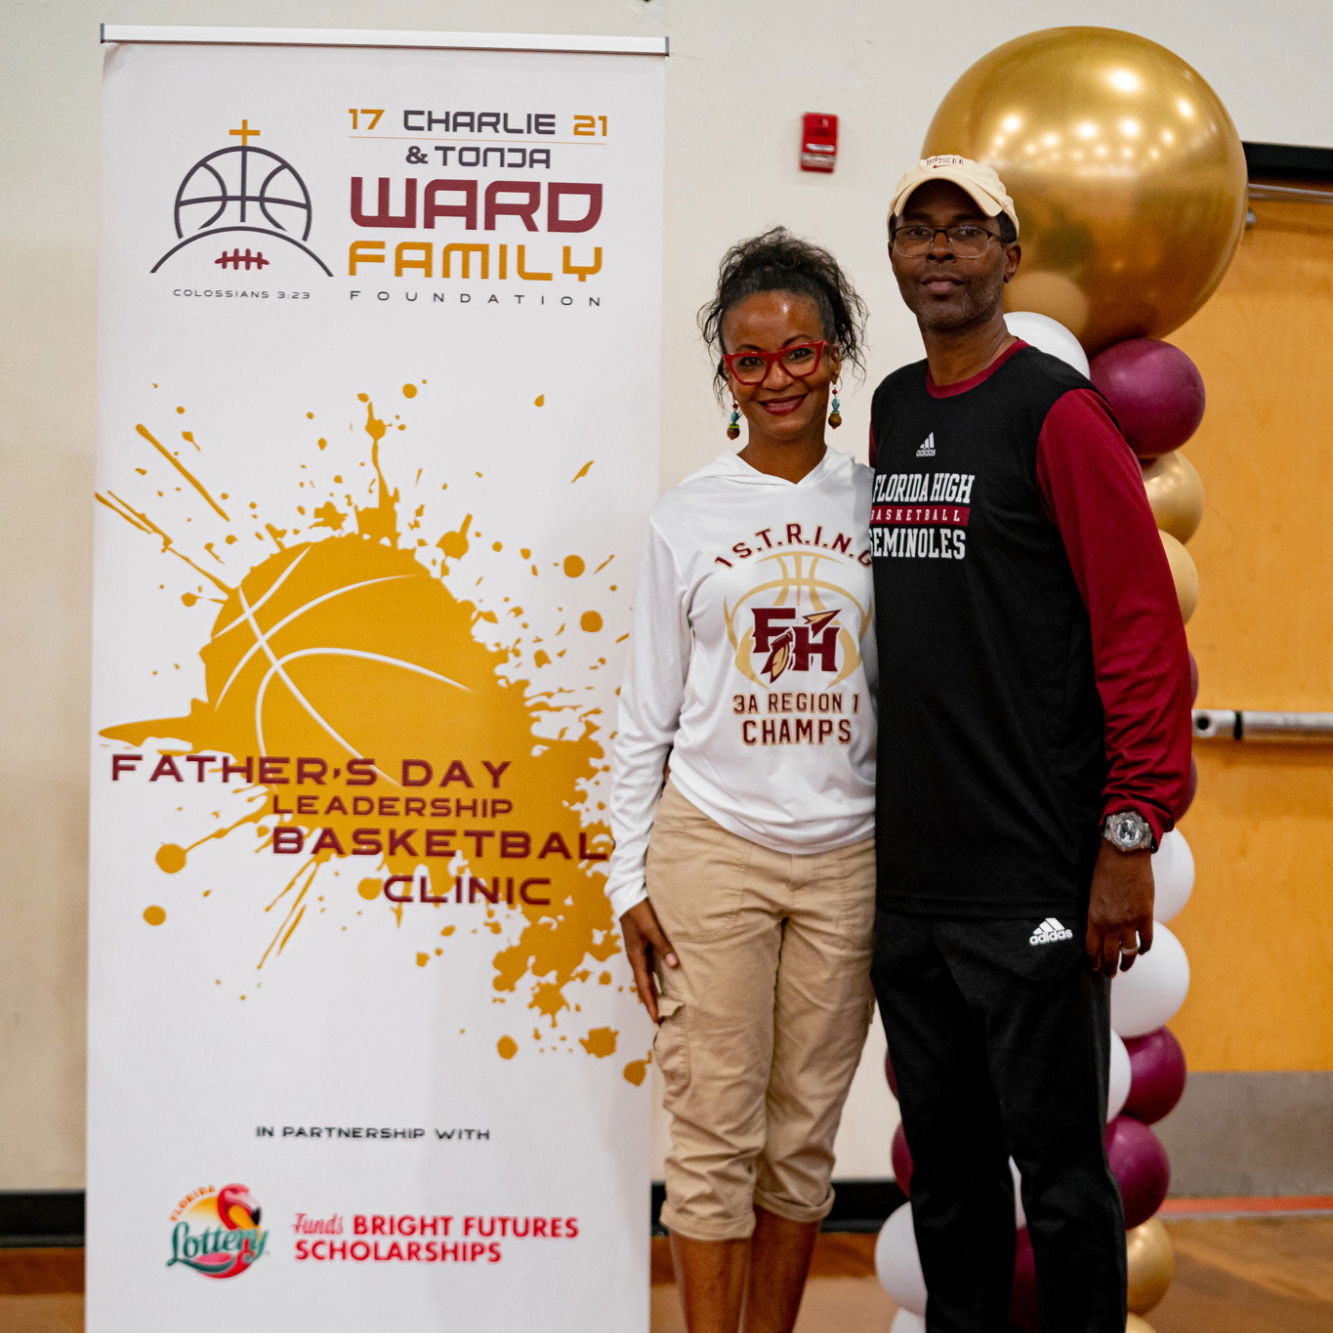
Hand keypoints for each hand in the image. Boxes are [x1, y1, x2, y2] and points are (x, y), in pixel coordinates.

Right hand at [619, 899, 678, 1022]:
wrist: (627, 892)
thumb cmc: (638, 909)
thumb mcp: (651, 927)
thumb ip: (663, 945)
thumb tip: (674, 966)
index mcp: (636, 955)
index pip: (644, 985)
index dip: (650, 1002)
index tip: (656, 1020)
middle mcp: (636, 956)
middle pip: (644, 984)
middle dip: (651, 1001)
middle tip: (661, 1019)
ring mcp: (639, 950)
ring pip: (646, 975)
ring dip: (653, 990)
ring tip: (663, 1003)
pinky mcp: (643, 942)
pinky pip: (649, 965)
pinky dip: (655, 977)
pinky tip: (665, 978)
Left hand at [1085, 842, 1154, 977]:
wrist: (1123, 857)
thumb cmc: (1104, 871)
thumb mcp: (1092, 895)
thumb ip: (1096, 914)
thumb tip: (1099, 928)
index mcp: (1094, 919)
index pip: (1092, 948)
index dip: (1093, 961)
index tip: (1095, 968)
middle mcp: (1110, 925)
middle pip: (1110, 955)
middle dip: (1109, 968)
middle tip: (1110, 975)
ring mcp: (1129, 922)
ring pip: (1129, 952)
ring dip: (1127, 962)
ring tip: (1125, 967)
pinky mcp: (1145, 916)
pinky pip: (1146, 940)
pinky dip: (1145, 947)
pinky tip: (1143, 950)